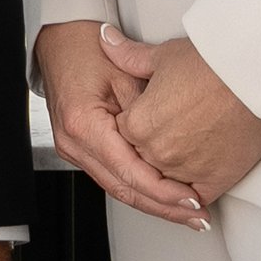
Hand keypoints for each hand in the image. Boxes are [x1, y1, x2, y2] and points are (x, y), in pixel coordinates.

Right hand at [32, 18, 206, 226]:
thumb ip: (150, 111)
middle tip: (198, 216)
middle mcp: (74, 143)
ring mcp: (74, 150)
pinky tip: (164, 198)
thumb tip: (178, 145)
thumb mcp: (128, 74)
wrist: (63, 44)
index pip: (128, 171)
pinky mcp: (82, 151)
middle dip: (164, 207)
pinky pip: (114, 178)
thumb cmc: (89, 50)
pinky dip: (141, 190)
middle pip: (124, 188)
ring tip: (188, 214)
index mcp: (83, 123)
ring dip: (155, 204)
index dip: (163, 191)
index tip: (191, 199)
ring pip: (119, 189)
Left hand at [109, 26, 260, 205]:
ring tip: (191, 148)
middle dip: (155, 147)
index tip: (153, 116)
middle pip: (144, 159)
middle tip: (175, 129)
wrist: (255, 75)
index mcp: (138, 125)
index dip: (137, 124)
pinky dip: (196, 191)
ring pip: (169, 181)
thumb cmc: (214, 63)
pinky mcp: (214, 180)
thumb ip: (129, 55)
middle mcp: (157, 152)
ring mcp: (185, 169)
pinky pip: (196, 197)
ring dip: (175, 170)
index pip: (124, 135)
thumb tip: (107, 41)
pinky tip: (200, 178)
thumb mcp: (163, 55)